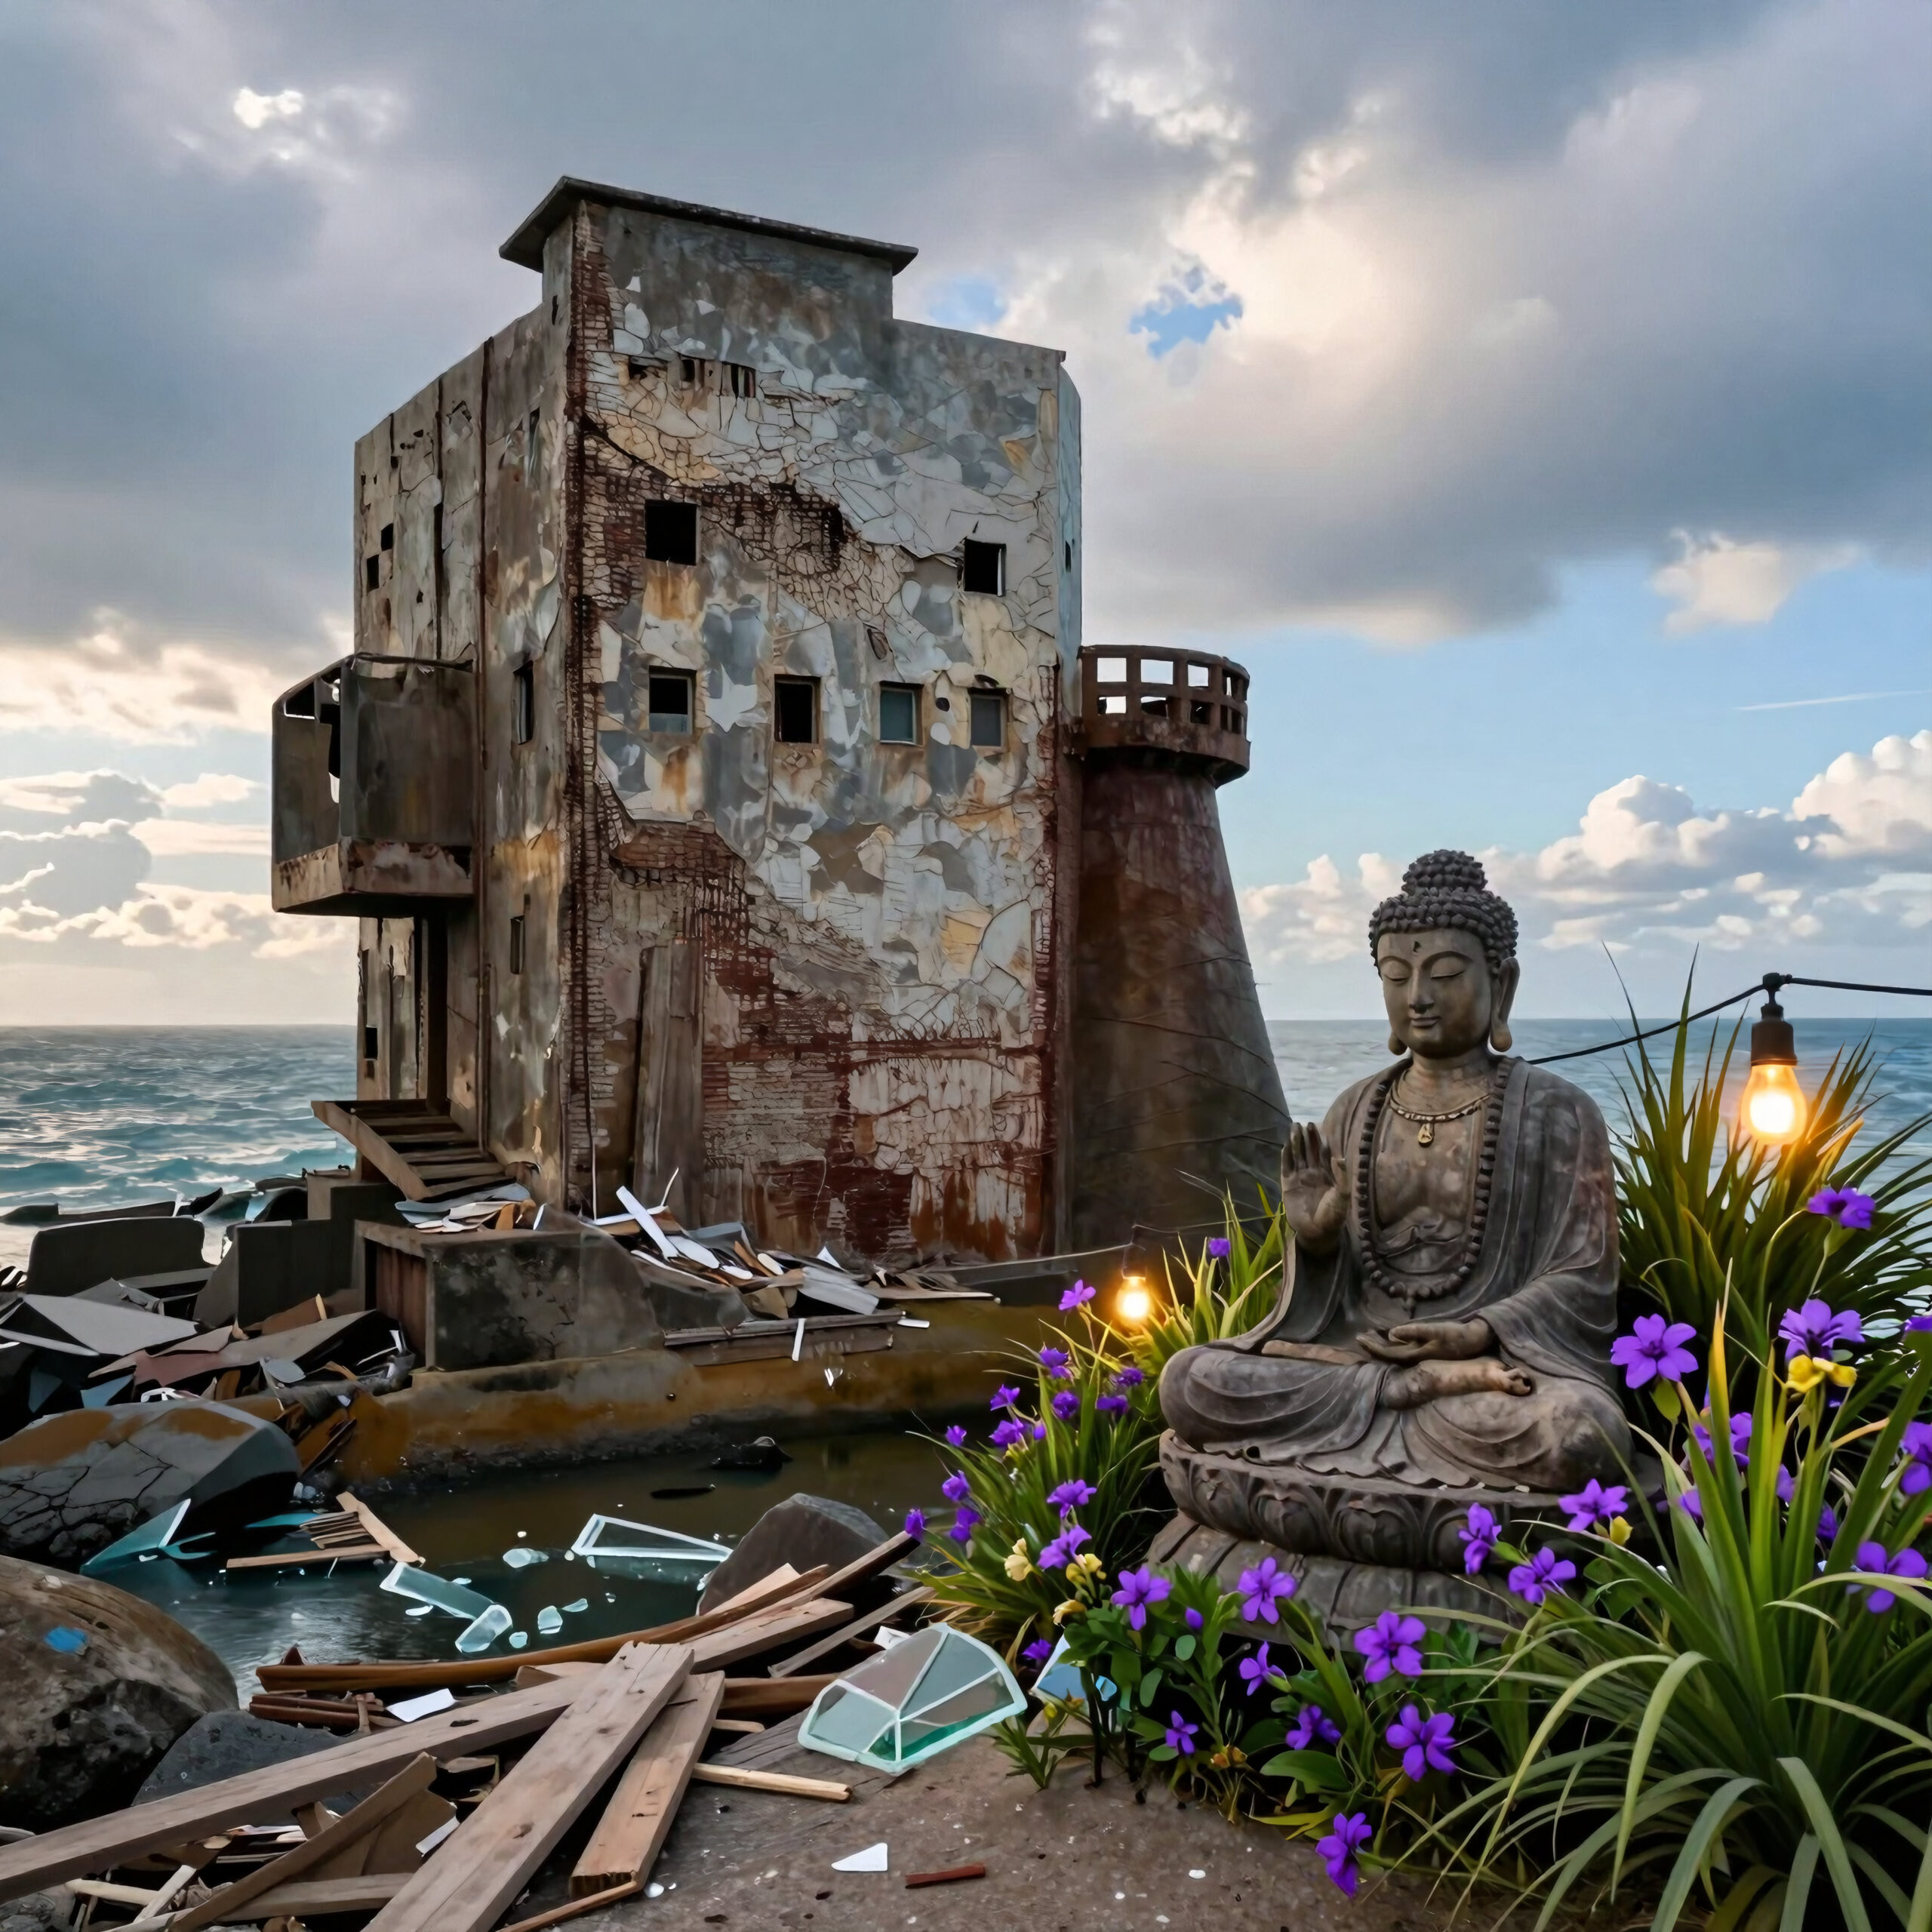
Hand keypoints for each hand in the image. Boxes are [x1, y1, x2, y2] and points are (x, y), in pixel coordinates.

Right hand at [1281, 1121, 1345, 1253]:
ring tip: (1293, 1128)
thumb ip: (1341, 1176)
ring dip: (1295, 1142)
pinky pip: (1286, 1167)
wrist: (1316, 1231)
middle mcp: (1313, 1172)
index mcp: (1327, 1174)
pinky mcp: (1288, 1184)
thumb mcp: (1342, 1196)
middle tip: (1303, 1123)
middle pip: (1308, 1150)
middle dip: (1306, 1137)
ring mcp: (1299, 1178)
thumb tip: (1338, 1156)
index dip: (1319, 1140)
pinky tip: (1285, 1145)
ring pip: (1297, 1155)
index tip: (1316, 1126)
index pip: (1323, 1152)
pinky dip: (1285, 1156)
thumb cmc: (1332, 1215)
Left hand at [1359, 1318, 1493, 1364]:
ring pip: (1393, 1353)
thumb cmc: (1454, 1334)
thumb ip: (1413, 1331)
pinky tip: (1388, 1337)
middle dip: (1372, 1347)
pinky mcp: (1423, 1350)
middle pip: (1387, 1355)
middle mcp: (1414, 1358)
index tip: (1358, 1338)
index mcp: (1414, 1355)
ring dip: (1380, 1346)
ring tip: (1368, 1336)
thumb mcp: (1435, 1330)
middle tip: (1358, 1337)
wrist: (1473, 1341)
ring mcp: (1419, 1355)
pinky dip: (1391, 1344)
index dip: (1372, 1347)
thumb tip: (1392, 1333)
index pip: (1386, 1353)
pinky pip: (1401, 1349)